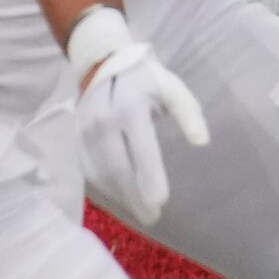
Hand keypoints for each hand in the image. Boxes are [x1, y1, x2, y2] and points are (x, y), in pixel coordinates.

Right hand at [75, 37, 208, 227]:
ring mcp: (86, 131)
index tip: (161, 201)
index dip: (150, 178)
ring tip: (141, 210)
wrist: (101, 62)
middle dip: (136, 197)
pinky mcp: (77, 138)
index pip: (141, 150)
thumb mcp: (172, 88)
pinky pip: (90, 170)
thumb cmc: (144, 79)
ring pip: (103, 174)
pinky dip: (107, 188)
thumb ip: (188, 114)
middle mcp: (104, 122)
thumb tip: (201, 142)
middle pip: (119, 169)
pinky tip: (122, 196)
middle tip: (153, 216)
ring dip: (122, 196)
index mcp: (130, 109)